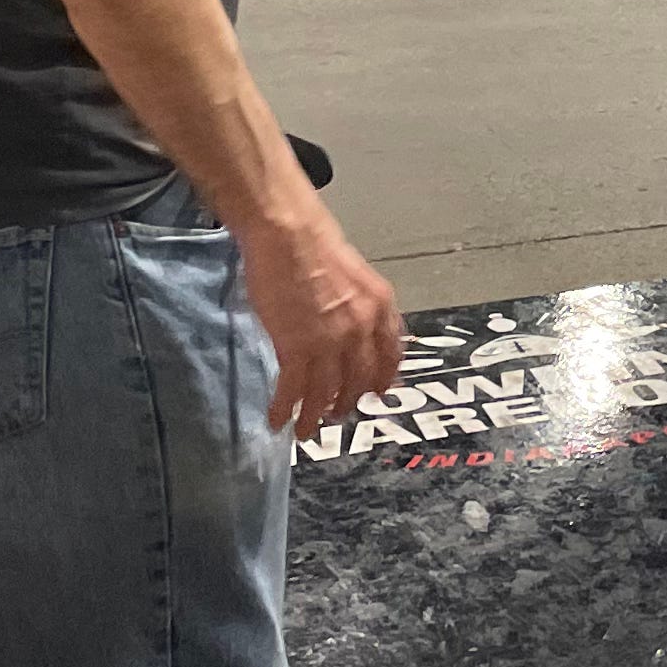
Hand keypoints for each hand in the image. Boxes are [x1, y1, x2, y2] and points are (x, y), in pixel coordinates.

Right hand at [238, 198, 404, 433]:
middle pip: (358, 381)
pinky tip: (277, 420)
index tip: (374, 395)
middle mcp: (362, 330)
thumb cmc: (313, 246)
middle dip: (345, 404)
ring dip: (314, 417)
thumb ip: (360, 308)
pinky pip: (294, 390)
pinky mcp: (296, 348)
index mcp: (380, 308)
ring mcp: (330, 342)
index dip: (381, 380)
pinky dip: (285, 409)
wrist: (288, 235)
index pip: (389, 356)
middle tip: (334, 416)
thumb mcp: (354, 277)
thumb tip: (356, 333)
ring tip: (305, 431)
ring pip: (325, 393)